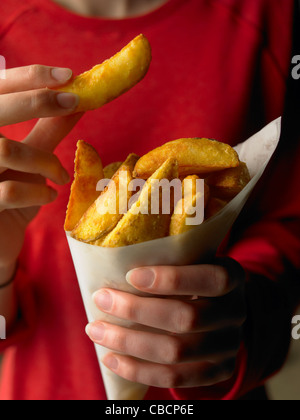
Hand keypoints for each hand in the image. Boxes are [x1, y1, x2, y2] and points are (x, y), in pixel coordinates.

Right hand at [0, 65, 81, 276]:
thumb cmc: (10, 192)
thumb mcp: (30, 159)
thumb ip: (47, 130)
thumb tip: (76, 101)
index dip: (28, 77)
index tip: (68, 75)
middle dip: (37, 101)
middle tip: (73, 101)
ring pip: (4, 150)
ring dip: (44, 162)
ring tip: (60, 177)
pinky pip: (8, 191)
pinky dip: (38, 191)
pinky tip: (50, 196)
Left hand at [86, 258, 246, 388]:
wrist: (222, 311)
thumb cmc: (194, 279)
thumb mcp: (193, 261)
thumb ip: (169, 259)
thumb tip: (113, 260)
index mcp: (232, 277)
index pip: (211, 280)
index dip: (171, 280)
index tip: (131, 276)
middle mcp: (236, 312)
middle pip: (186, 318)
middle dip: (136, 310)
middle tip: (102, 299)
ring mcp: (230, 346)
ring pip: (175, 352)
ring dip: (128, 342)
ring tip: (95, 330)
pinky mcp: (218, 372)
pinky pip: (174, 378)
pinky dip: (137, 369)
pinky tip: (110, 358)